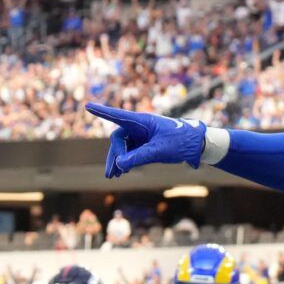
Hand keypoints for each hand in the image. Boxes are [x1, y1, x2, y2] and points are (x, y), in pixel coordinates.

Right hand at [87, 103, 207, 178]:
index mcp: (142, 121)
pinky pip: (130, 153)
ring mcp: (142, 136)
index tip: (87, 106)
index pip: (118, 116)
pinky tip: (121, 173)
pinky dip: (126, 162)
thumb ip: (139, 157)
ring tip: (112, 177)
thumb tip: (120, 165)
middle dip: (114, 156)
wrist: (197, 145)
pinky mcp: (145, 144)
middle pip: (118, 139)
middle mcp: (139, 126)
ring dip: (118, 162)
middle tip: (113, 173)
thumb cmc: (181, 142)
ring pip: (123, 148)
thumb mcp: (159, 151)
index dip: (101, 111)